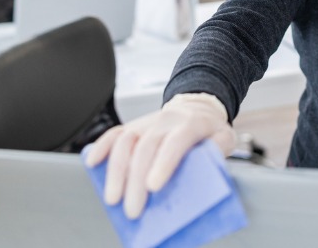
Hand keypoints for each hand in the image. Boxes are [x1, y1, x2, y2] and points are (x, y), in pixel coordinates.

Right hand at [84, 93, 235, 218]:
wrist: (196, 106)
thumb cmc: (209, 129)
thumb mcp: (224, 137)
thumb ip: (219, 151)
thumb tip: (206, 172)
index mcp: (189, 124)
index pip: (174, 143)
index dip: (163, 164)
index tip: (153, 187)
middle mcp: (164, 122)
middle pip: (146, 148)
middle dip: (136, 180)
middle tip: (133, 210)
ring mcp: (146, 122)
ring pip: (125, 142)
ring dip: (116, 171)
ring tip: (112, 199)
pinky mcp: (133, 126)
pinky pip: (113, 133)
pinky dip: (101, 147)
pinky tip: (92, 164)